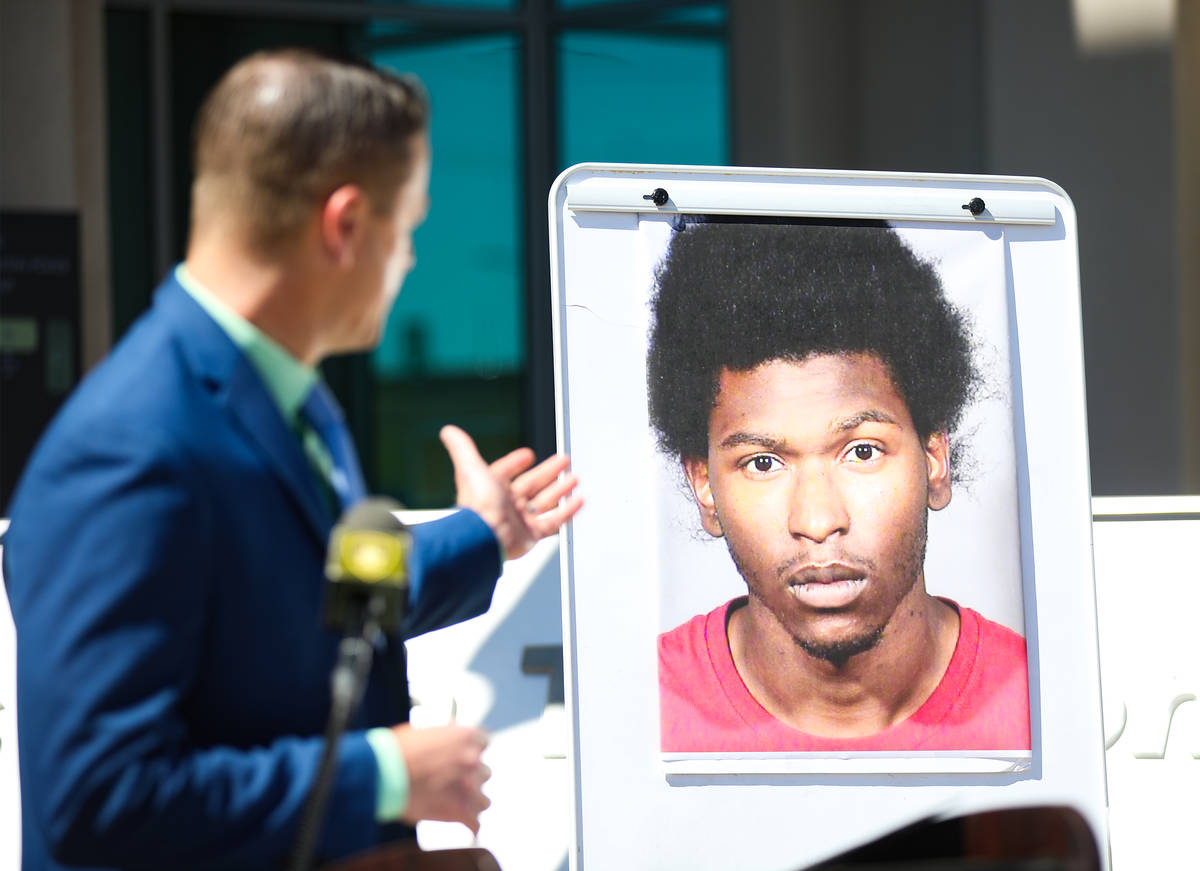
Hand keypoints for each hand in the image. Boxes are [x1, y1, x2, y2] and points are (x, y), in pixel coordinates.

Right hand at [392, 723, 491, 832]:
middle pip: (484, 773)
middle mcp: (472, 760)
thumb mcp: (423, 734)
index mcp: (465, 737)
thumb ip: (443, 739)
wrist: (381, 773)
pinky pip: (474, 824)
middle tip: (453, 783)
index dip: (471, 751)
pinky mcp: (458, 811)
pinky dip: (469, 826)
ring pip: (483, 801)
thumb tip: (445, 743)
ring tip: (459, 806)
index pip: (483, 743)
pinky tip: (465, 828)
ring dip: (472, 803)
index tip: (462, 758)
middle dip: (470, 778)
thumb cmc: (395, 751)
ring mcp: (468, 787)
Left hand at [439, 425, 582, 560]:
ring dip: (560, 490)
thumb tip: (448, 431)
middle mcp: (507, 504)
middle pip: (531, 484)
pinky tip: (578, 500)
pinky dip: (568, 511)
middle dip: (548, 472)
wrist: (485, 537)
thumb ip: (462, 448)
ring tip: (573, 478)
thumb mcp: (470, 467)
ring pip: (544, 502)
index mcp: (493, 488)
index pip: (506, 471)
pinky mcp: (531, 535)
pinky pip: (553, 521)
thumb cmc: (478, 504)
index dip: (516, 462)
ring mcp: (520, 520)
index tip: (528, 455)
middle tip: (563, 461)